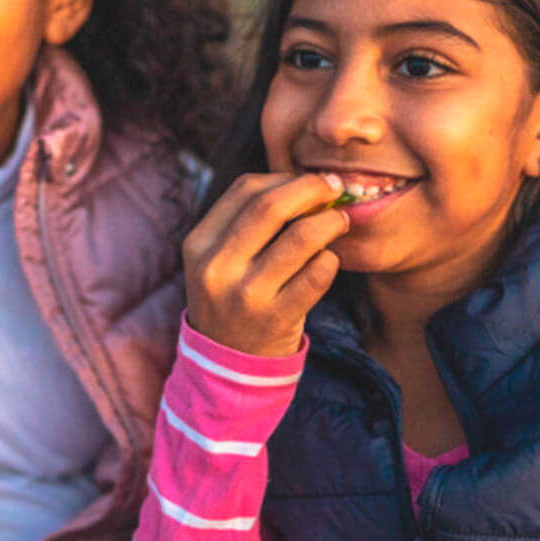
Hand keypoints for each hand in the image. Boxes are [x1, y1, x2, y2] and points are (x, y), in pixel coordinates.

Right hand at [183, 172, 348, 356]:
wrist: (229, 363)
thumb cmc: (233, 297)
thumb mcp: (220, 259)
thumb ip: (247, 221)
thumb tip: (305, 181)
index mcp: (199, 244)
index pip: (245, 189)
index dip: (284, 176)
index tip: (310, 179)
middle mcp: (217, 268)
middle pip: (271, 206)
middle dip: (312, 189)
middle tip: (336, 187)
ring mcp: (246, 296)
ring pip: (301, 238)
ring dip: (330, 221)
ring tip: (340, 220)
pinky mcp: (276, 319)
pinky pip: (318, 274)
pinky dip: (331, 260)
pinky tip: (328, 260)